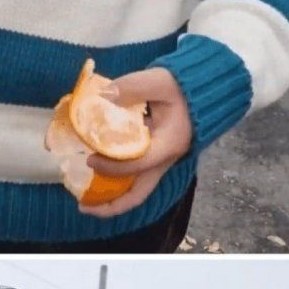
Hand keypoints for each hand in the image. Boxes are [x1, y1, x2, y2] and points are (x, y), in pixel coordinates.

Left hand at [79, 66, 192, 217]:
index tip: (89, 158)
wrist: (205, 88)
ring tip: (86, 197)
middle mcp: (165, 159)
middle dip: (111, 206)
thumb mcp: (159, 80)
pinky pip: (136, 173)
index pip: (137, 166)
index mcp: (168, 145)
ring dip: (113, 195)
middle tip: (83, 207)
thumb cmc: (182, 85)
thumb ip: (131, 87)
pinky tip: (100, 167)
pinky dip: (118, 176)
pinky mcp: (157, 154)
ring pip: (137, 188)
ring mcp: (162, 159)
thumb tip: (102, 98)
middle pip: (139, 194)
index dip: (111, 166)